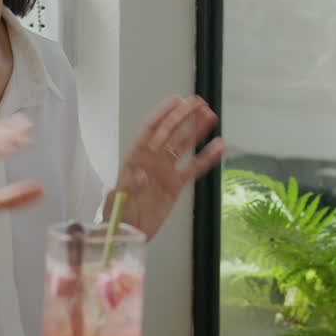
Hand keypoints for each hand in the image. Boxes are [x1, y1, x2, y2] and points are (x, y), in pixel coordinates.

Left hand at [109, 96, 225, 238]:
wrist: (126, 234)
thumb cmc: (117, 216)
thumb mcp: (117, 202)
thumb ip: (129, 187)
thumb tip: (141, 174)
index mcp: (135, 158)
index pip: (150, 129)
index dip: (164, 114)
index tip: (178, 101)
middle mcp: (152, 160)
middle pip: (170, 132)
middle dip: (184, 116)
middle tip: (199, 103)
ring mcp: (165, 171)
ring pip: (184, 145)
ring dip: (196, 130)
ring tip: (211, 115)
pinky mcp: (176, 185)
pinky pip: (194, 168)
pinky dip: (207, 157)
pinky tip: (219, 147)